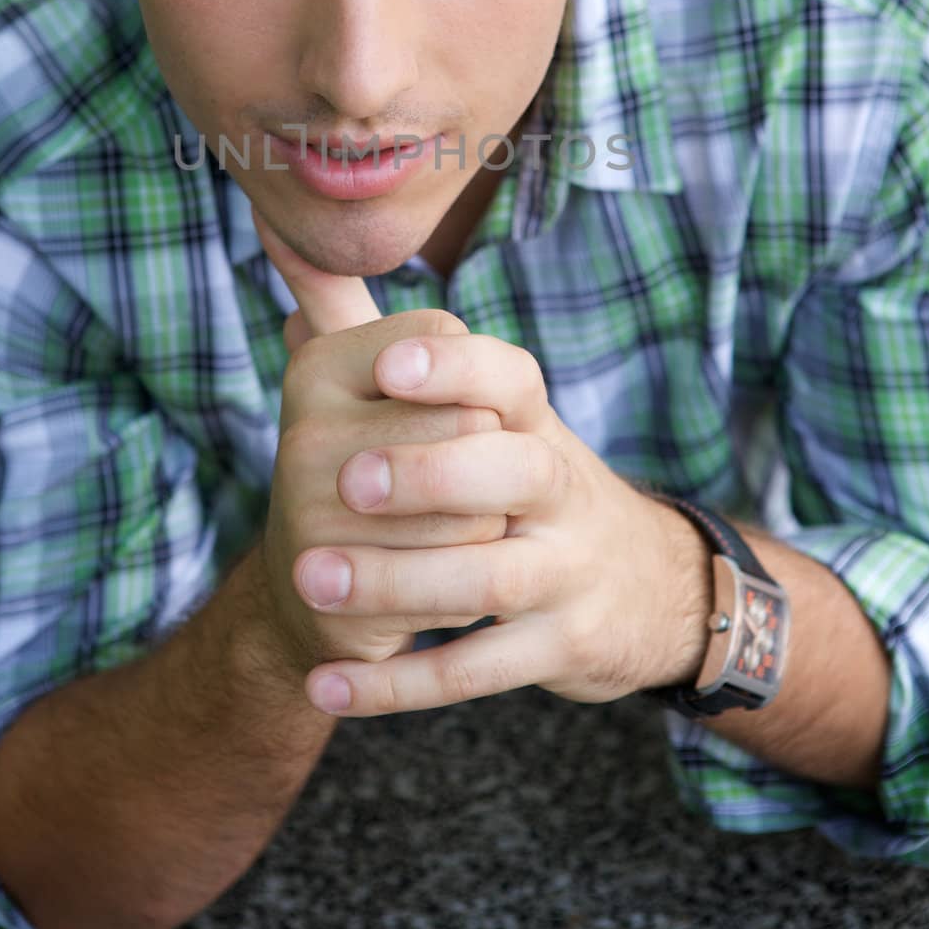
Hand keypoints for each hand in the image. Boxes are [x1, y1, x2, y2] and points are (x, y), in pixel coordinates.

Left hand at [255, 209, 684, 717]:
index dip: (455, 369)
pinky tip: (325, 686)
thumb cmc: (521, 475)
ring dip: (401, 582)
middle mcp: (556, 487)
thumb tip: (287, 242)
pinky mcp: (559, 648)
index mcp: (529, 419)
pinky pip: (478, 672)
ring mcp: (564, 571)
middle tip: (344, 480)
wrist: (641, 584)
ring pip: (491, 578)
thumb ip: (373, 328)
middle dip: (431, 475)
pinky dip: (401, 685)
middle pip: (511, 472)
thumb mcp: (478, 402)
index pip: (508, 377)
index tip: (390, 365)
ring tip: (311, 577)